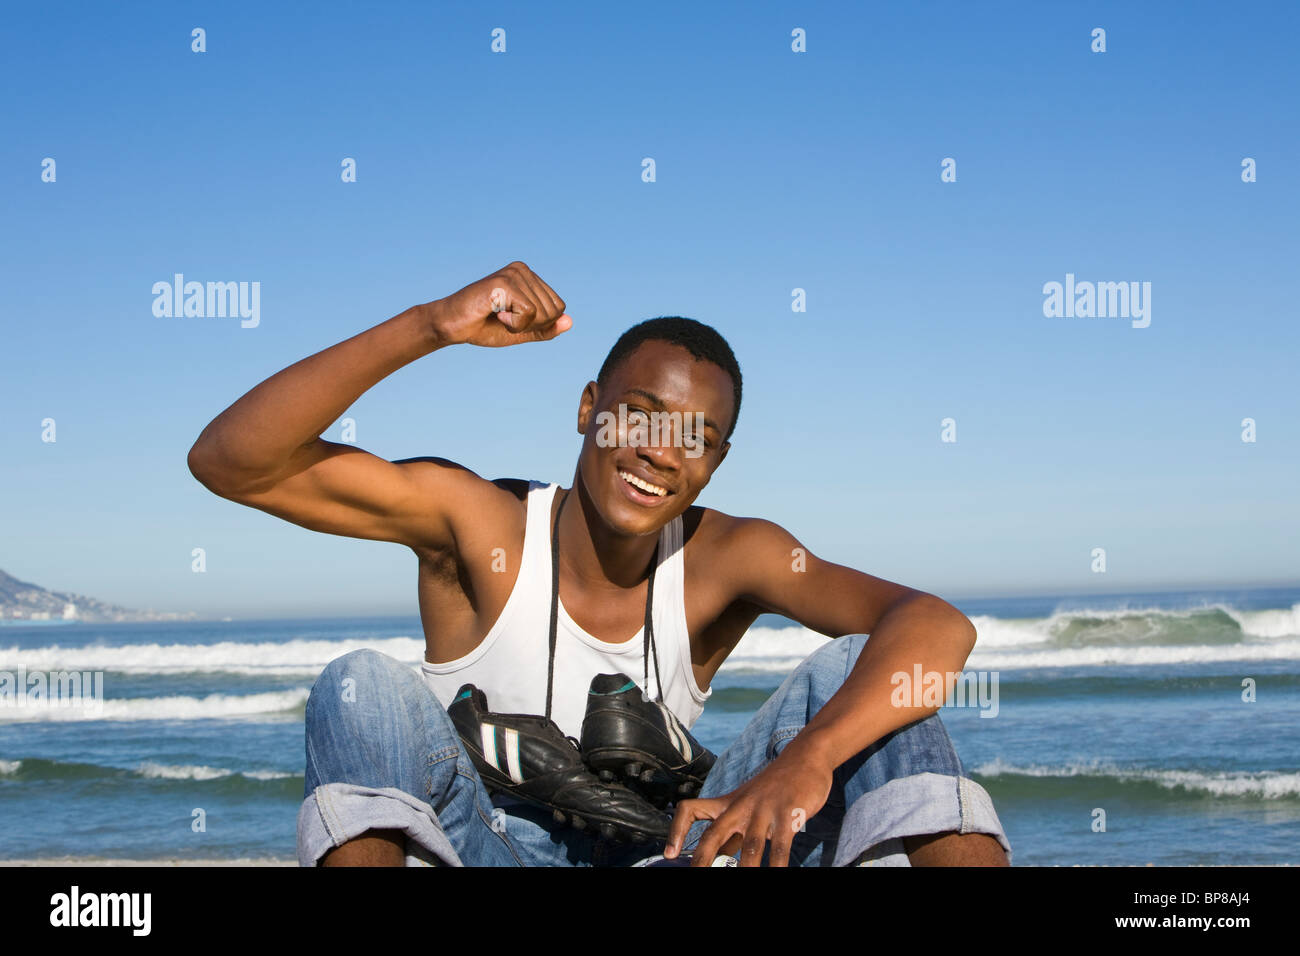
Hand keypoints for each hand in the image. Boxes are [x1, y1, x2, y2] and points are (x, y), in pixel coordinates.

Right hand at [427, 261, 571, 347]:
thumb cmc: (483, 326)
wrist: (451, 326)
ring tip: (496, 314)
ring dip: (519, 325)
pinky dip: (513, 324)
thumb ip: (545, 328)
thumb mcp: (521, 331)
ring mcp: (513, 273)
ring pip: (542, 313)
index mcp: (529, 277)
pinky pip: (528, 313)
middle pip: (553, 311)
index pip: (559, 308)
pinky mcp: (504, 282)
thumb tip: (570, 321)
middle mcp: (523, 270)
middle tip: (504, 319)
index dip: (539, 324)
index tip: (513, 319)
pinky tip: (494, 313)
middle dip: (531, 325)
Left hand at [664, 748, 834, 866]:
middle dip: (702, 859)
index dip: (676, 831)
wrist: (805, 757)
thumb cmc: (774, 787)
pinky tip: (777, 873)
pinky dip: (777, 866)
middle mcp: (741, 806)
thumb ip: (733, 832)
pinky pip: (780, 847)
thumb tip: (715, 858)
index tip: (670, 854)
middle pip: (714, 833)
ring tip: (746, 880)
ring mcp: (764, 809)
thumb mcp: (748, 805)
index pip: (690, 809)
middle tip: (697, 875)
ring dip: (746, 870)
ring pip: (749, 847)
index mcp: (728, 803)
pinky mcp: (788, 814)